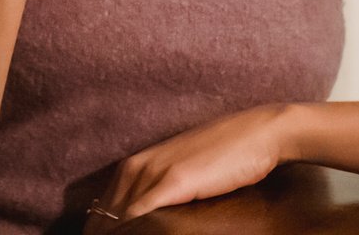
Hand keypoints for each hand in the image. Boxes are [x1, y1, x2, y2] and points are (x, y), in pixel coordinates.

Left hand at [84, 105, 297, 231]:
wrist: (257, 133)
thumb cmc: (225, 156)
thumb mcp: (183, 174)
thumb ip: (161, 192)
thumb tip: (149, 219)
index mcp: (136, 164)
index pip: (105, 207)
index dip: (101, 228)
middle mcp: (139, 166)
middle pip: (106, 214)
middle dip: (105, 233)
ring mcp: (155, 172)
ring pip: (120, 215)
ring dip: (117, 233)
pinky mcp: (175, 180)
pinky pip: (142, 212)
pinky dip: (135, 228)